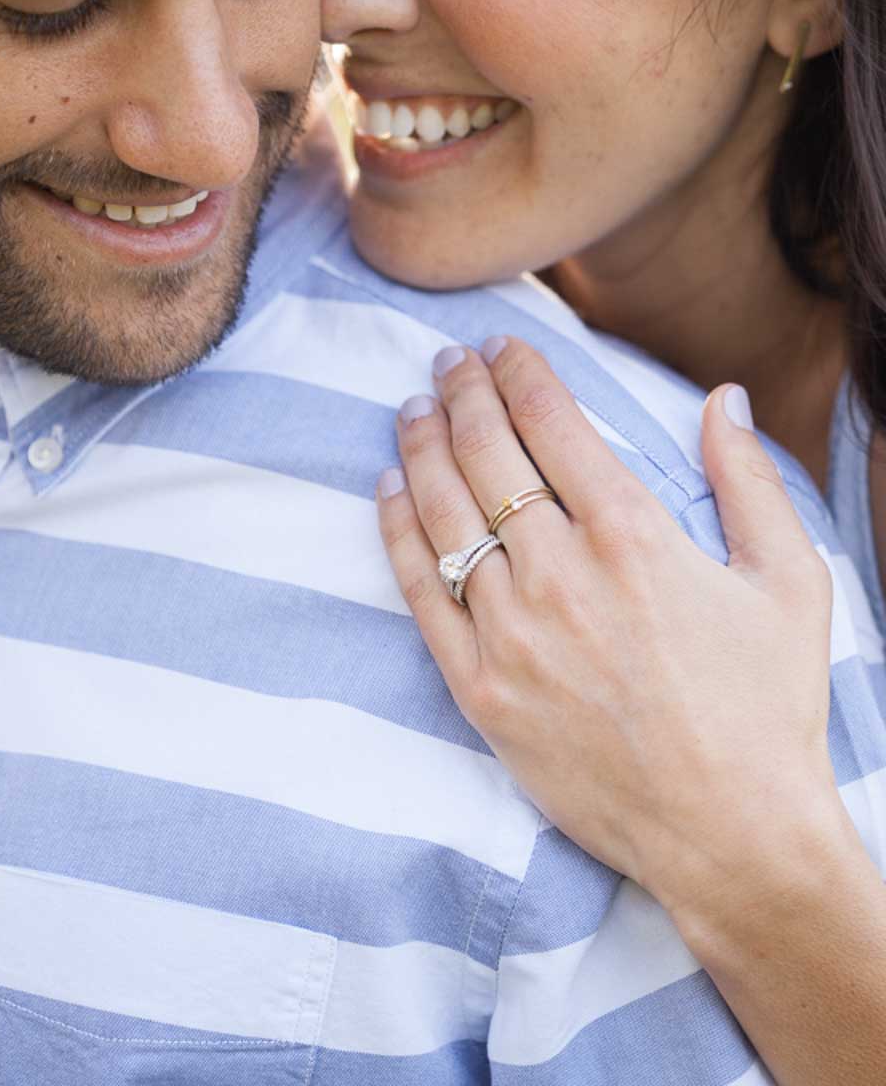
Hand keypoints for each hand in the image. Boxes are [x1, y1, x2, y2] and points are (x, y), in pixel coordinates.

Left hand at [377, 337, 847, 918]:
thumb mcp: (788, 583)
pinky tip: (387, 489)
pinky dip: (397, 532)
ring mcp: (510, 632)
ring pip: (444, 513)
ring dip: (421, 448)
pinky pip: (420, 592)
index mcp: (634, 538)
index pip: (553, 424)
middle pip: (487, 455)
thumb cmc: (765, 707)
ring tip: (411, 406)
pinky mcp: (478, 687)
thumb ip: (750, 481)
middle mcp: (560, 574)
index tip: (499, 345)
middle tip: (446, 359)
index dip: (519, 372)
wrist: (727, 832)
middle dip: (462, 393)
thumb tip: (722, 399)